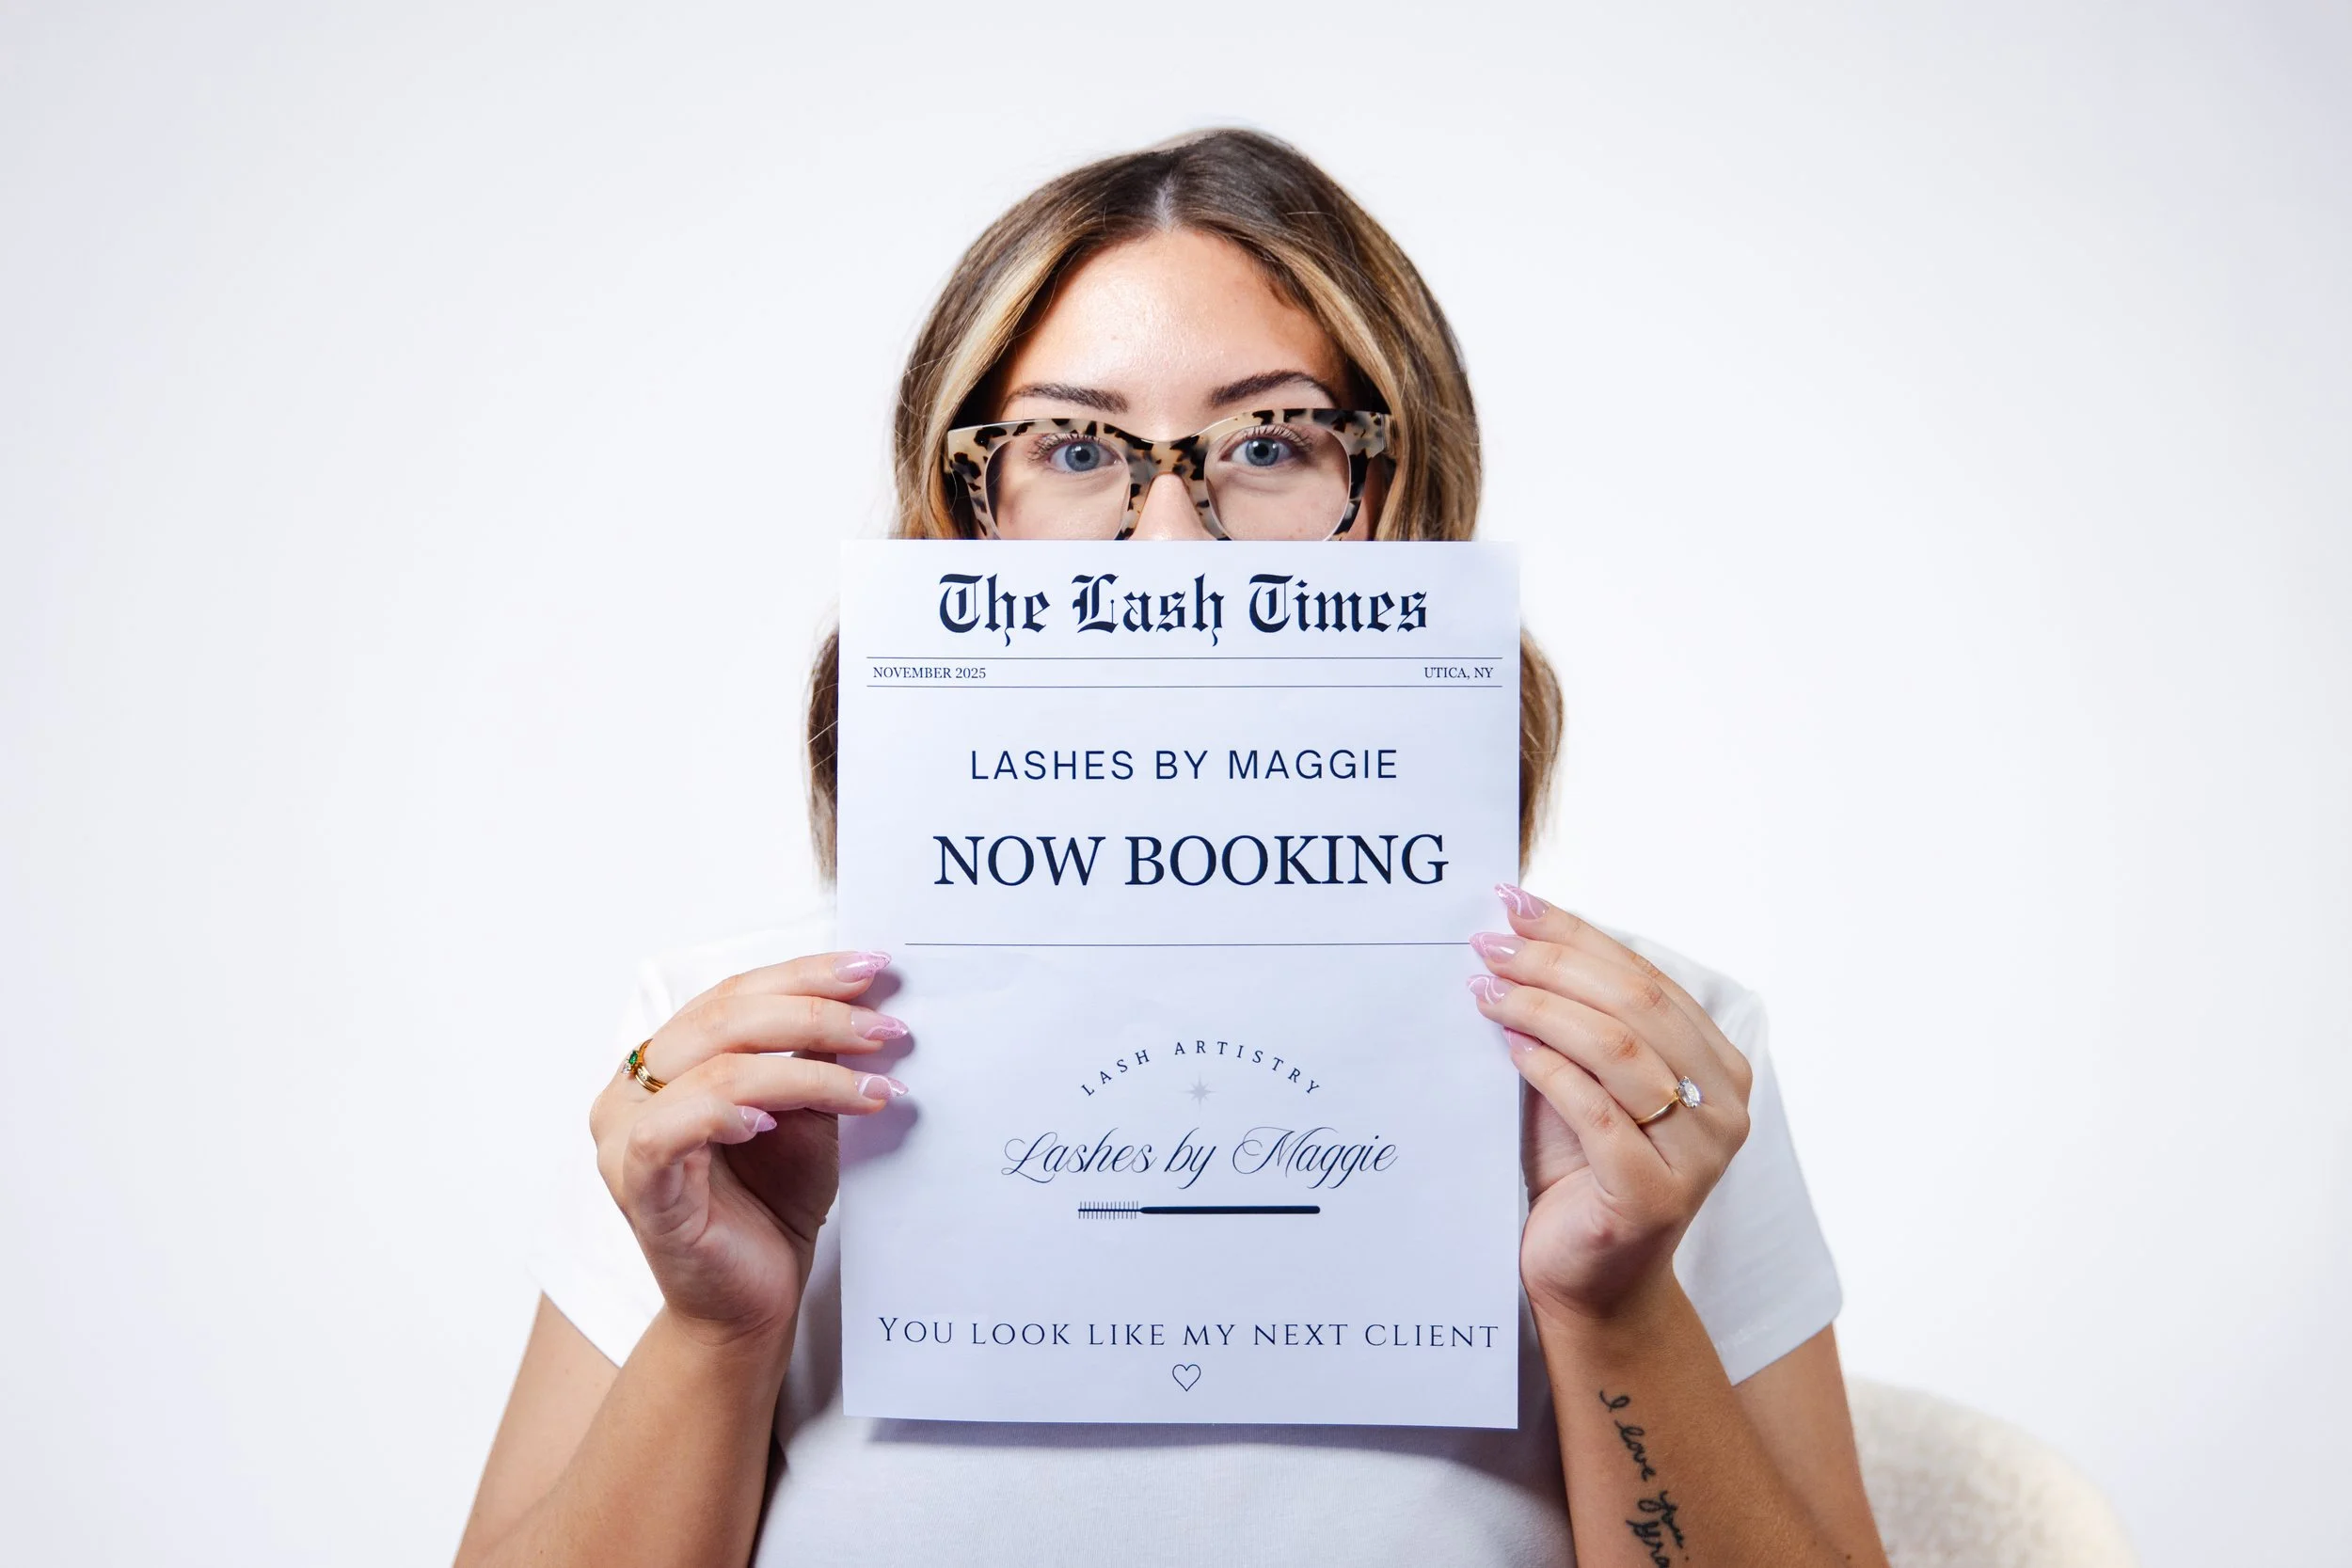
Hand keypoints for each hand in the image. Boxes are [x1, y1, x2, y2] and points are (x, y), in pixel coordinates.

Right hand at [588, 951, 910, 1345]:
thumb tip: (861, 1002)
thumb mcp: (804, 1116)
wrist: (753, 1303)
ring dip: (808, 1071)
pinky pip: (671, 1131)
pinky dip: (727, 1114)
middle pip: (724, 1018)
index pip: (733, 994)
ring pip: (715, 1068)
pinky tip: (775, 1123)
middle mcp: (632, 1090)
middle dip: (816, 1014)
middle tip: (884, 1027)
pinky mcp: (637, 1186)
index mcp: (667, 1061)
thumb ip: (811, 1061)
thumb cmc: (770, 1207)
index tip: (873, 968)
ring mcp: (626, 1137)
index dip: (804, 975)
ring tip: (871, 1088)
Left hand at [1467, 888, 1753, 1320]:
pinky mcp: (1655, 1195)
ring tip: (1485, 991)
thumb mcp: (1583, 1081)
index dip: (1576, 933)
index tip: (1512, 904)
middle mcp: (1725, 1104)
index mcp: (1718, 1063)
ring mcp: (1699, 1154)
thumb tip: (1516, 933)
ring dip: (1541, 1008)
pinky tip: (1507, 1045)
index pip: (1644, 976)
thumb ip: (1575, 1020)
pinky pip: (1597, 1112)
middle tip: (1488, 945)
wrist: (1587, 1278)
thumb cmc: (1579, 1170)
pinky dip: (1547, 1069)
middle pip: (1633, 1003)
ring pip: (1617, 1050)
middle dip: (1553, 962)